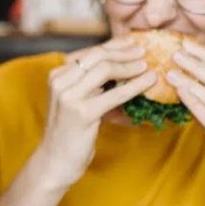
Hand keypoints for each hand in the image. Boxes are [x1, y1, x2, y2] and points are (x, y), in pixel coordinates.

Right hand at [36, 37, 156, 187]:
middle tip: (144, 52)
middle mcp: (59, 81)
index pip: (90, 52)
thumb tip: (124, 66)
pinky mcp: (82, 112)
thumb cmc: (70, 132)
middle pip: (97, 56)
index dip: (114, 45)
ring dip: (131, 66)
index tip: (133, 43)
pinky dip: (135, 85)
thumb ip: (93, 84)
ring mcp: (68, 96)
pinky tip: (149, 81)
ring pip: (105, 69)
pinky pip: (115, 94)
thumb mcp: (77, 101)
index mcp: (57, 74)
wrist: (55, 161)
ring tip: (148, 66)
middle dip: (124, 52)